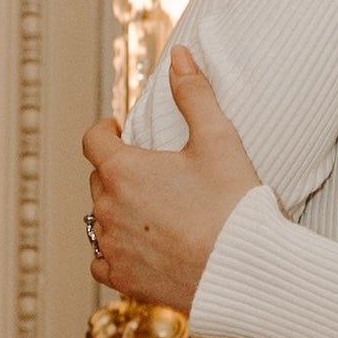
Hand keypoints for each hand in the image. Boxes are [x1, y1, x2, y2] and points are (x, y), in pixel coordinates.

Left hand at [83, 49, 261, 311]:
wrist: (245, 271)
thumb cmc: (234, 204)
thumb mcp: (219, 140)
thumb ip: (194, 94)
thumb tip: (178, 56)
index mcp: (124, 170)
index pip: (93, 140)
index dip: (104, 131)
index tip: (118, 130)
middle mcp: (107, 209)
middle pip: (99, 180)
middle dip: (117, 171)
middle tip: (149, 172)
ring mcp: (113, 247)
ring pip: (100, 221)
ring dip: (117, 211)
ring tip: (150, 211)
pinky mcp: (124, 281)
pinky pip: (102, 262)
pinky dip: (115, 252)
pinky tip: (140, 249)